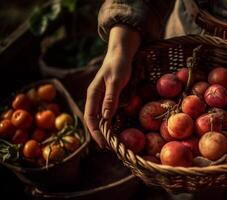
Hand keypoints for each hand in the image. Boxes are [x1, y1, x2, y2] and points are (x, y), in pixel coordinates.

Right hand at [84, 26, 139, 147]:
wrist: (122, 53)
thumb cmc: (119, 65)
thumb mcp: (116, 81)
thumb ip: (110, 98)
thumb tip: (106, 117)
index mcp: (93, 94)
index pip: (90, 117)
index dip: (95, 131)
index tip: (103, 143)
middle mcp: (95, 97)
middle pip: (93, 120)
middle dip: (99, 134)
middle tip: (109, 147)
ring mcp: (102, 98)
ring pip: (100, 118)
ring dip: (105, 130)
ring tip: (112, 142)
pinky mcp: (109, 97)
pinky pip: (108, 112)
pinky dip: (110, 122)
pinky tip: (116, 129)